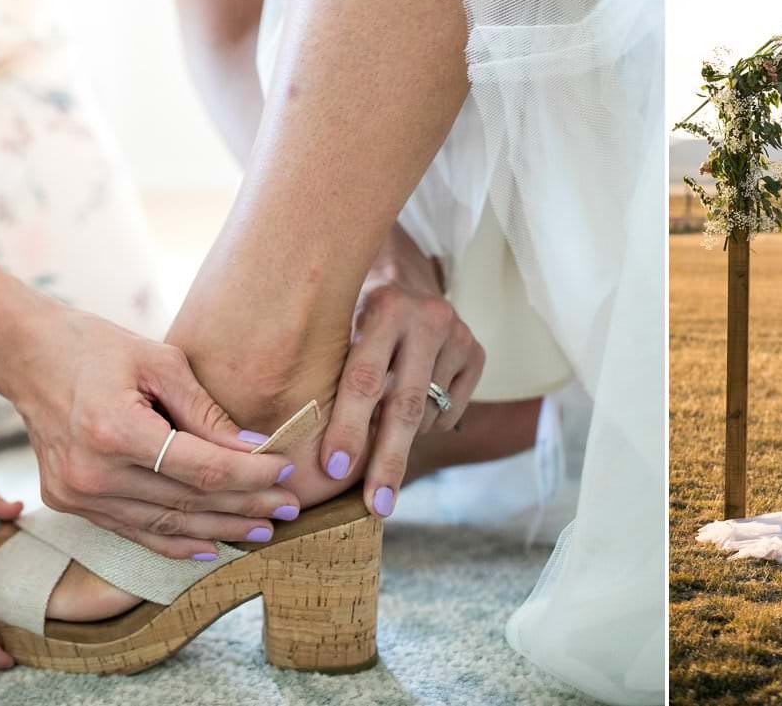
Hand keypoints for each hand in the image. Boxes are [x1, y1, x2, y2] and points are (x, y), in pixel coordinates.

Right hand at [0, 300, 297, 558]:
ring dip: (217, 531)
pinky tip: (211, 545)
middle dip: (245, 507)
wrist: (25, 356)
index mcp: (114, 430)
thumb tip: (253, 448)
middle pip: (187, 503)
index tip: (285, 471)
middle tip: (289, 508)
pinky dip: (175, 542)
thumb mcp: (158, 361)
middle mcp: (91, 473)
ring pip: (163, 527)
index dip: (250, 475)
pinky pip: (133, 532)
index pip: (201, 469)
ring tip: (262, 528)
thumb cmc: (95, 346)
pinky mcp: (69, 504)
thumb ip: (205, 410)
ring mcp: (76, 495)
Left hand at [322, 227, 483, 516]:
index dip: (349, 428)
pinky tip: (407, 409)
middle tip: (377, 507)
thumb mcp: (334, 327)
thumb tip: (304, 453)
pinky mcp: (477, 351)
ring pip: (427, 414)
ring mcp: (458, 334)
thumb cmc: (349, 315)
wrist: (399, 275)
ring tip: (378, 440)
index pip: (365, 379)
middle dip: (388, 462)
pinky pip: (449, 412)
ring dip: (400, 440)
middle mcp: (427, 317)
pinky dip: (426, 425)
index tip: (335, 470)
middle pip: (406, 406)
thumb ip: (327, 374)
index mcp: (384, 307)